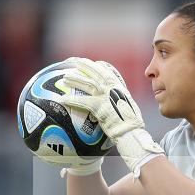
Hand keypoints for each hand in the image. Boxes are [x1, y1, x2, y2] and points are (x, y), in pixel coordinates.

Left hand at [58, 59, 163, 176]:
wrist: (131, 133)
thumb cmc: (130, 125)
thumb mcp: (126, 108)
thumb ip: (117, 102)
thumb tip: (111, 104)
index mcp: (119, 87)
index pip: (107, 71)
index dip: (97, 65)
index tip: (90, 62)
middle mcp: (113, 89)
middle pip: (96, 72)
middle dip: (84, 65)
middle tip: (73, 61)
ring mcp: (107, 97)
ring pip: (88, 83)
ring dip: (75, 79)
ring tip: (65, 77)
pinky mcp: (100, 107)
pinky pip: (83, 101)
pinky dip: (73, 100)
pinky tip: (63, 99)